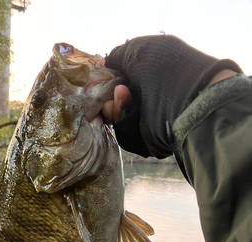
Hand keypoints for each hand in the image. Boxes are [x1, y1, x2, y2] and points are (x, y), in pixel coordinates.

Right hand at [102, 35, 242, 157]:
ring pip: (118, 119)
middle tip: (116, 89)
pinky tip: (128, 108)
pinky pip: (126, 134)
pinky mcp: (149, 140)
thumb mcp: (139, 51)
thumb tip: (102, 64)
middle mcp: (150, 98)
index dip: (108, 80)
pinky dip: (124, 122)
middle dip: (110, 96)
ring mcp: (150, 120)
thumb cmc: (168, 70)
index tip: (101, 77)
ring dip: (116, 107)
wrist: (189, 101)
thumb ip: (118, 56)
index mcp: (150, 76)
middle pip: (114, 102)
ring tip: (124, 94)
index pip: (120, 80)